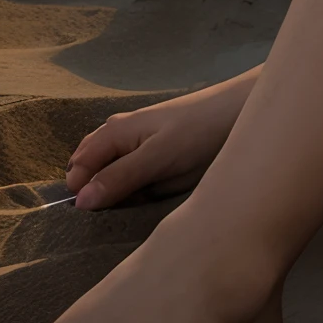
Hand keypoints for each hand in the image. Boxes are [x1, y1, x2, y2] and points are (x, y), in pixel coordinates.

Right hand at [64, 73, 256, 209]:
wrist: (245, 109)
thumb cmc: (201, 130)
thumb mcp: (158, 157)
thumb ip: (120, 178)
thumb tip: (79, 202)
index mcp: (112, 133)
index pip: (77, 171)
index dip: (84, 194)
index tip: (103, 213)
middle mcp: (120, 135)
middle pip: (93, 173)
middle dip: (102, 195)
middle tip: (128, 205)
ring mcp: (140, 144)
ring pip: (116, 177)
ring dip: (124, 193)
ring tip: (148, 198)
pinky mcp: (160, 154)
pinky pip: (138, 177)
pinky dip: (142, 188)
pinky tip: (160, 192)